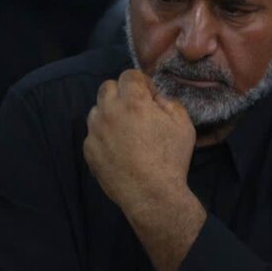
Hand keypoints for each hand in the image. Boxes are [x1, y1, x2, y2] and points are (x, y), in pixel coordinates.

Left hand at [83, 69, 195, 213]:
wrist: (151, 195)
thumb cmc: (171, 159)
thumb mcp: (183, 124)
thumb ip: (169, 103)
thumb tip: (155, 99)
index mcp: (132, 101)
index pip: (129, 75)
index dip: (142, 83)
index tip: (150, 98)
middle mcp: (108, 112)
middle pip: (107, 87)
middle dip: (121, 93)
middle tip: (135, 111)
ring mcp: (95, 132)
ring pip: (96, 110)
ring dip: (109, 114)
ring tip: (125, 132)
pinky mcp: (88, 150)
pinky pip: (92, 134)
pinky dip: (103, 136)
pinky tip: (118, 150)